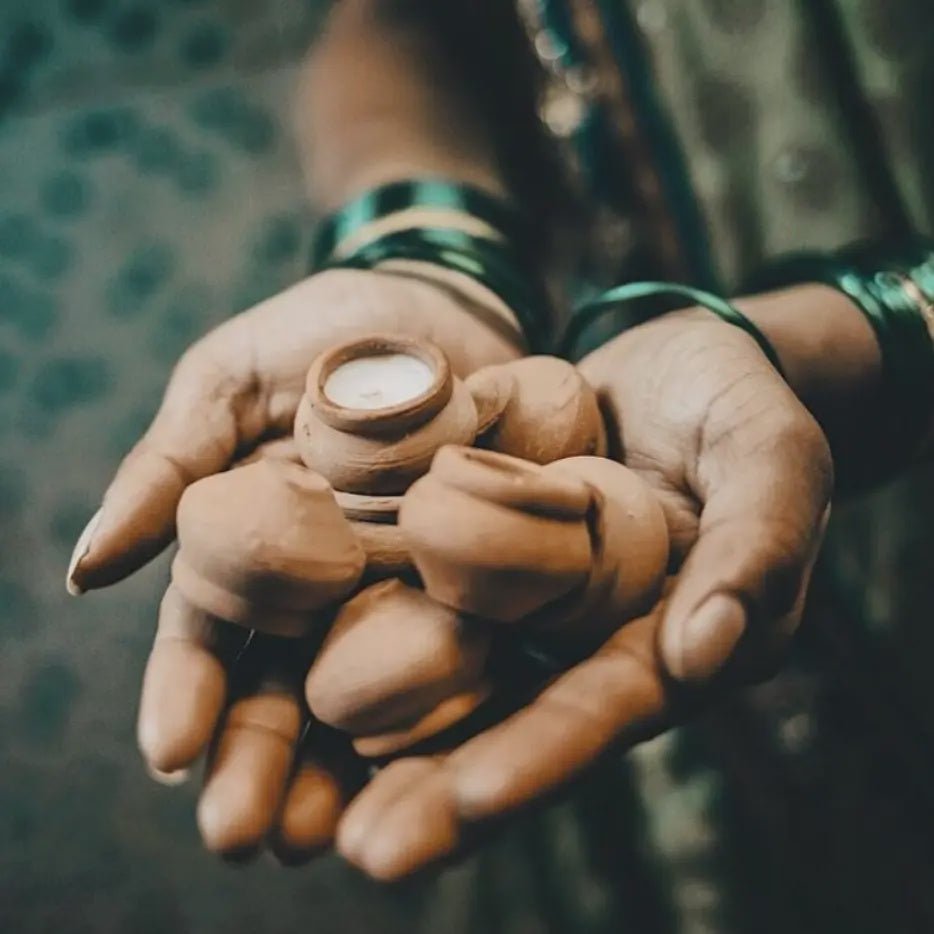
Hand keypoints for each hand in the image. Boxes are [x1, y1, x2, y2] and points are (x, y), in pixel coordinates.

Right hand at [65, 267, 520, 853]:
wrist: (438, 306)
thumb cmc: (321, 334)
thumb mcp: (230, 384)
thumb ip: (171, 469)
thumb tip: (87, 569)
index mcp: (259, 548)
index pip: (213, 635)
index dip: (189, 692)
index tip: (169, 753)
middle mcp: (332, 587)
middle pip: (290, 687)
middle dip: (264, 761)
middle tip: (248, 838)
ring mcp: (410, 586)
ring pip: (376, 691)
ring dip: (352, 766)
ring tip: (335, 836)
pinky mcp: (489, 571)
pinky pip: (476, 639)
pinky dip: (463, 699)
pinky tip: (453, 757)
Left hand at [322, 309, 832, 879]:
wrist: (671, 357)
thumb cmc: (738, 405)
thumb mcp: (772, 461)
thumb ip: (755, 548)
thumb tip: (705, 655)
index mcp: (661, 641)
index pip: (601, 711)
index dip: (542, 757)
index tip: (473, 801)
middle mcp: (581, 638)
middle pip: (510, 720)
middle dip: (442, 789)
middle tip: (365, 852)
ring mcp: (521, 598)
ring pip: (448, 676)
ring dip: (382, 737)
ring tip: (308, 808)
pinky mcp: (473, 549)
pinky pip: (416, 593)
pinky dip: (359, 635)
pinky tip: (294, 673)